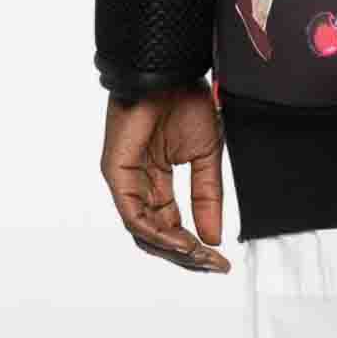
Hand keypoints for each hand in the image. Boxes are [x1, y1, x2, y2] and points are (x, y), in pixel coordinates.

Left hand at [100, 83, 229, 272]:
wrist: (172, 72)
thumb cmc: (185, 100)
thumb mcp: (206, 154)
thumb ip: (207, 196)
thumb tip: (213, 236)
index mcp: (158, 180)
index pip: (171, 224)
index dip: (194, 245)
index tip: (219, 260)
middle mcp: (139, 185)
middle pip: (156, 234)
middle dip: (185, 253)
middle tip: (211, 265)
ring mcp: (126, 181)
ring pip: (144, 231)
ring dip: (173, 247)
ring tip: (199, 255)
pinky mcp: (117, 174)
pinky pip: (134, 214)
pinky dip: (157, 231)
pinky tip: (180, 239)